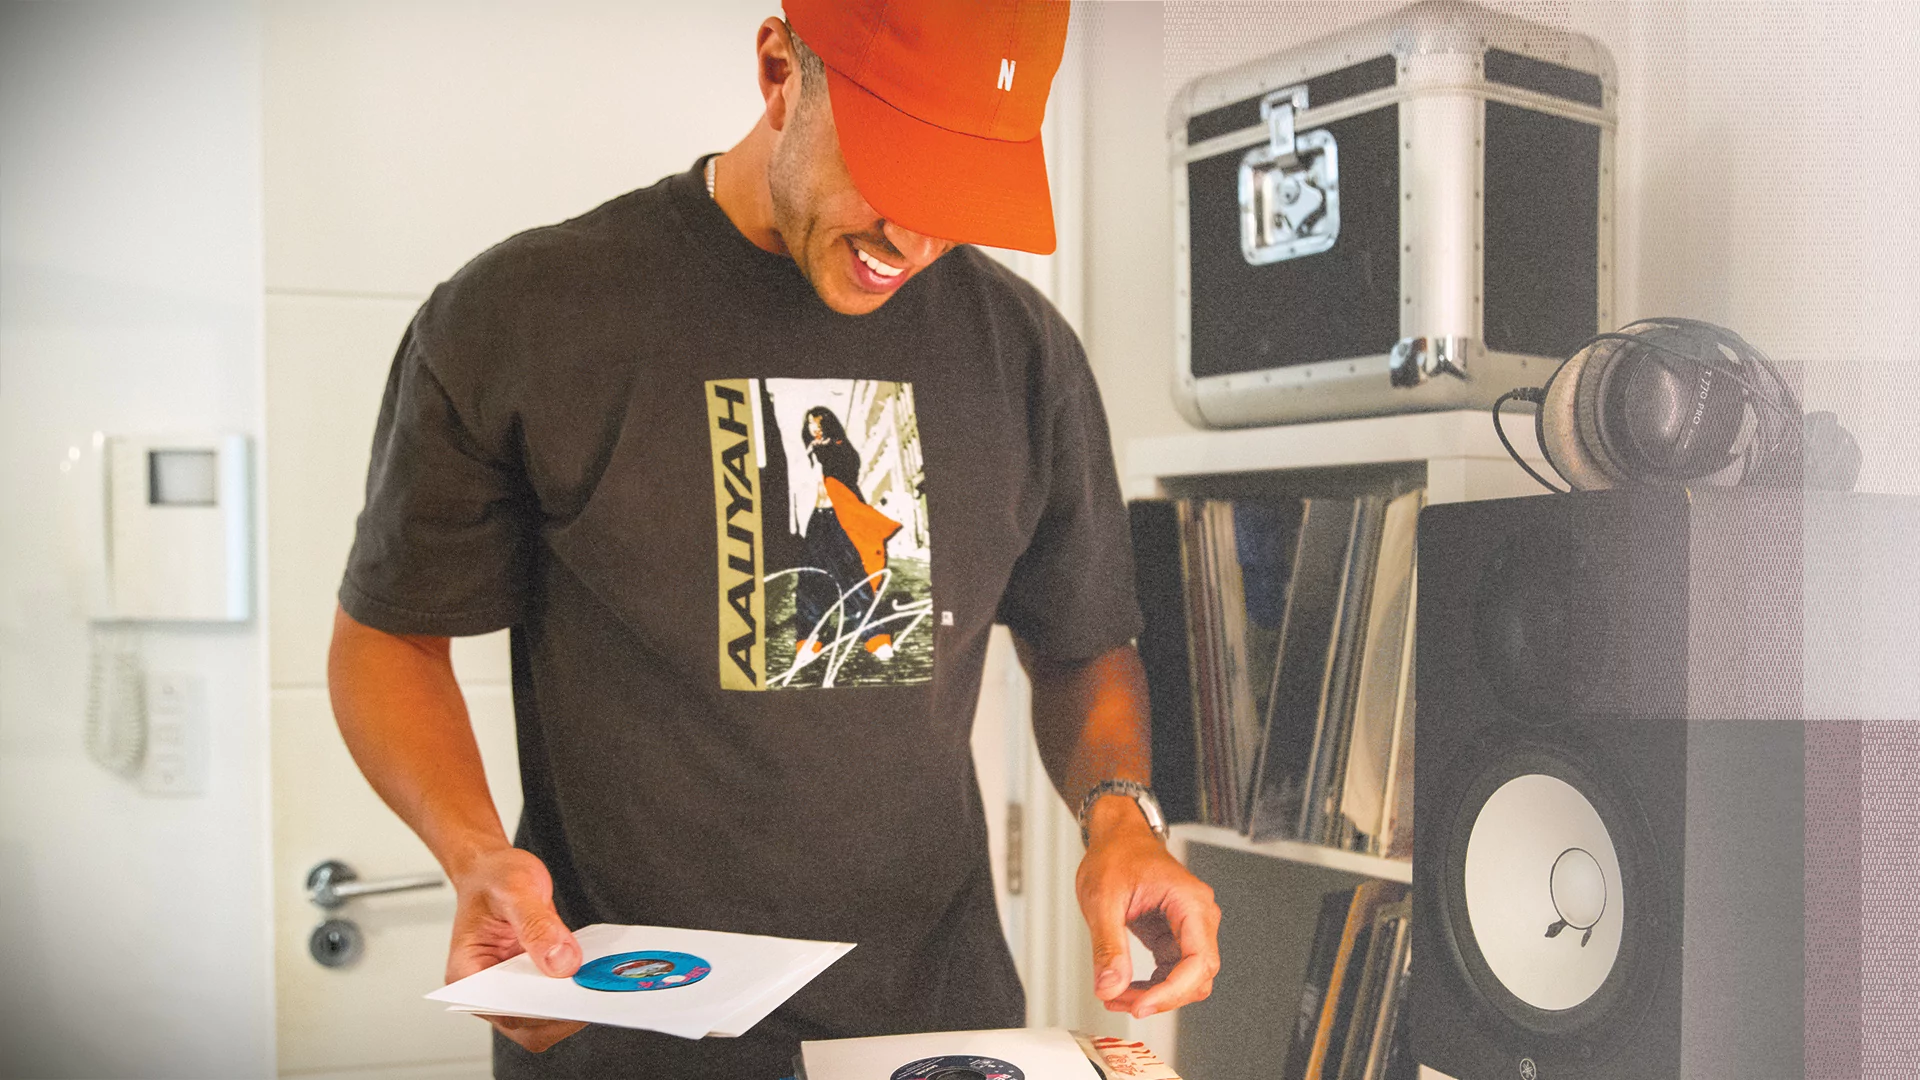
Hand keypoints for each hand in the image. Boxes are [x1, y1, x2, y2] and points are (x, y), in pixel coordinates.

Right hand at [446, 846, 585, 1052]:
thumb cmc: (493, 878)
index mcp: (468, 973)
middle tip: (594, 989)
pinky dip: (574, 987)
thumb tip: (561, 962)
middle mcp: (487, 988)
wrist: (494, 870)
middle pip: (528, 1024)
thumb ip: (536, 925)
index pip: (505, 1012)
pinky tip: (591, 969)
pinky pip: (555, 995)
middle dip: (561, 1012)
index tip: (572, 999)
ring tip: (596, 979)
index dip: (540, 1013)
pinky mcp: (531, 979)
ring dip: (572, 1001)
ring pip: (545, 1016)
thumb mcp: (515, 890)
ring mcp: (510, 986)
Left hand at [1075, 800, 1220, 1018]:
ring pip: (1186, 980)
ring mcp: (1189, 927)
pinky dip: (1151, 986)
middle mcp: (1198, 915)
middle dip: (1161, 997)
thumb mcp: (1103, 899)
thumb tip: (1111, 986)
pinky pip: (1172, 972)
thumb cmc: (1116, 854)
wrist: (1116, 837)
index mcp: (1189, 901)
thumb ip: (1108, 946)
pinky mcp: (1175, 936)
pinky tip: (1124, 986)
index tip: (1140, 1005)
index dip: (1171, 991)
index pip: (1197, 961)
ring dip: (1155, 995)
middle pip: (1197, 976)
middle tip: (1121, 1002)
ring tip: (1116, 995)